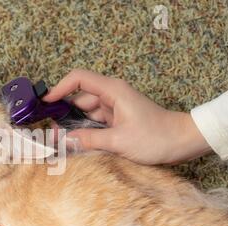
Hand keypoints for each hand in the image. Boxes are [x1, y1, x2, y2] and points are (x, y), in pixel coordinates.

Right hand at [44, 69, 211, 164]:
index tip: (46, 103)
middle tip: (51, 134)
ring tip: (61, 142)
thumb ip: (88, 140)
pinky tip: (76, 144)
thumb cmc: (157, 137)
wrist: (182, 142)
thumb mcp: (119, 141)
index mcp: (112, 91)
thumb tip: (63, 141)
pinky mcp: (116, 120)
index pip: (79, 79)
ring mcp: (114, 108)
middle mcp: (111, 96)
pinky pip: (94, 123)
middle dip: (63, 114)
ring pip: (85, 113)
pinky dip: (85, 132)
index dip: (59, 88)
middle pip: (78, 99)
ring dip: (74, 126)